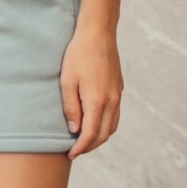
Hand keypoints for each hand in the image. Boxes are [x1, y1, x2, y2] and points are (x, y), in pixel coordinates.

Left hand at [59, 17, 123, 158]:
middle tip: (75, 151)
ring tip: (83, 140)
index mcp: (97, 100)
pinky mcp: (119, 89)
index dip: (80, 148)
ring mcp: (118, 95)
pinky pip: (115, 115)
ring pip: (112, 127)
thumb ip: (71, 108)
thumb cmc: (78, 54)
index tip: (70, 155)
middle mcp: (112, 101)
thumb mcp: (67, 81)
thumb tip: (74, 130)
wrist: (98, 33)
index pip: (90, 134)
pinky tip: (94, 123)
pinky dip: (105, 126)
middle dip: (89, 147)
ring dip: (99, 137)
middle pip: (103, 135)